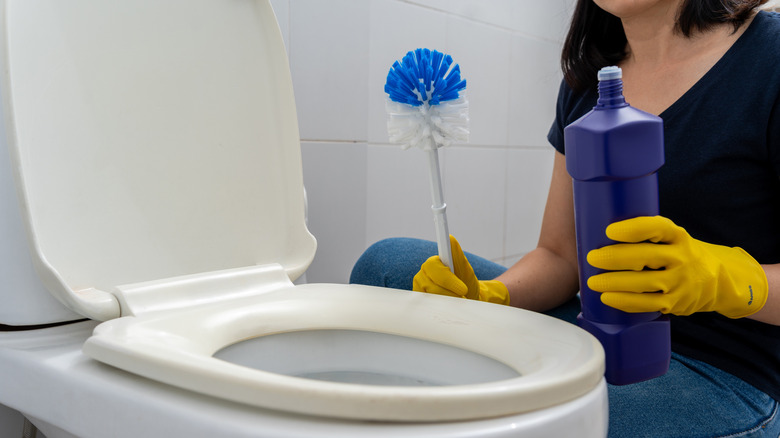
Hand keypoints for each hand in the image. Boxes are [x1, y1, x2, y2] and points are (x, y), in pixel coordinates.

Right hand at [413, 235, 509, 304]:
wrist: (467, 298)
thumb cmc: (466, 282)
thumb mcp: (466, 268)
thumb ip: (457, 254)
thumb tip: (450, 238)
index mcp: (433, 263)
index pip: (432, 267)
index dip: (448, 280)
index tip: (463, 289)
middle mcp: (423, 274)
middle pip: (431, 285)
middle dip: (450, 293)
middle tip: (464, 296)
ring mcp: (419, 288)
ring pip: (430, 298)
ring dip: (447, 302)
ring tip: (458, 301)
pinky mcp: (420, 301)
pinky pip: (427, 307)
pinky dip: (440, 309)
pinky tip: (448, 307)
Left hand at [587, 216, 766, 317]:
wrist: (716, 280)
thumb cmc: (677, 254)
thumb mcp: (671, 238)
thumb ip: (645, 235)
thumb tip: (598, 230)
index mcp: (677, 236)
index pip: (657, 227)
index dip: (633, 229)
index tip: (609, 231)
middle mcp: (681, 257)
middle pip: (645, 256)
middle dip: (615, 257)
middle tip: (592, 258)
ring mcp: (680, 282)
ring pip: (643, 282)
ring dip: (615, 282)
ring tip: (593, 282)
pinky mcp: (675, 303)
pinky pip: (647, 304)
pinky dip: (624, 301)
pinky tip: (607, 298)